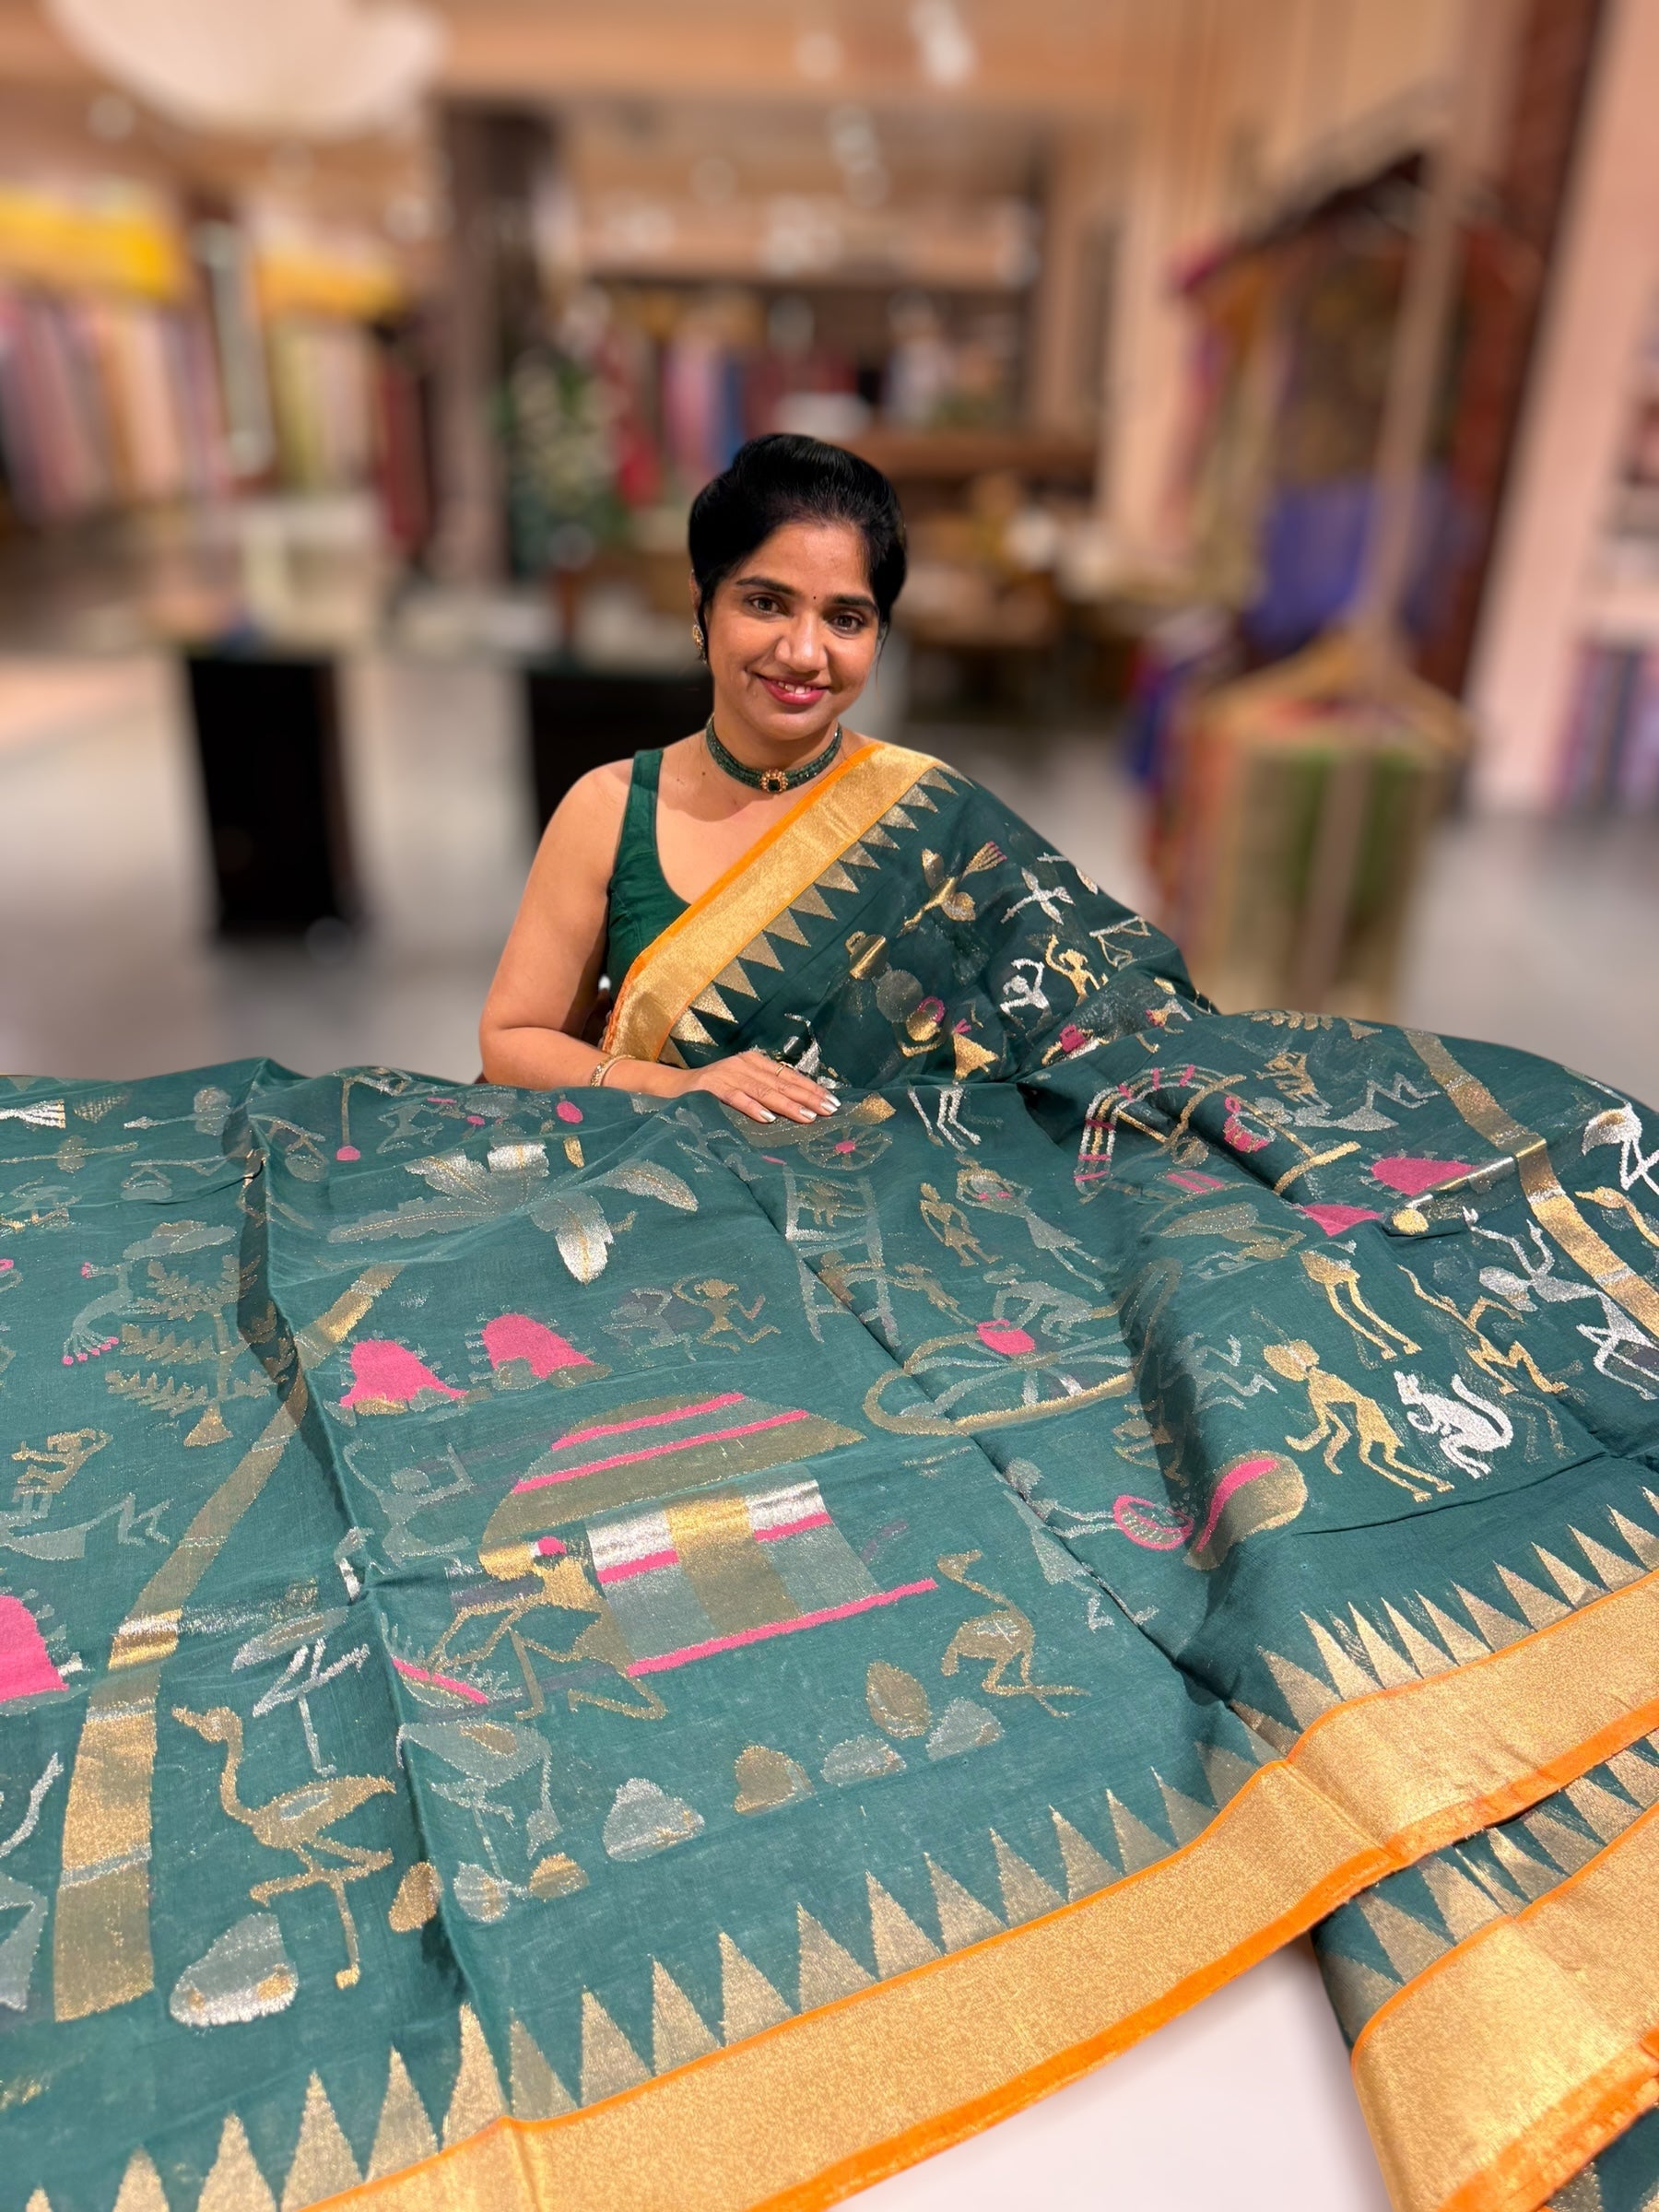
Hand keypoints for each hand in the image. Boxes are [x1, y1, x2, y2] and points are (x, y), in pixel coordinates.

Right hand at [676, 1051, 838, 1124]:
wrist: (672, 1088)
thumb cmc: (712, 1092)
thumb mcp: (741, 1086)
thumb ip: (765, 1091)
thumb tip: (800, 1107)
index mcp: (754, 1062)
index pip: (788, 1076)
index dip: (811, 1088)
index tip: (833, 1102)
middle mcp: (743, 1065)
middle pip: (781, 1082)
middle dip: (808, 1097)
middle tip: (829, 1109)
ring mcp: (726, 1075)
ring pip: (763, 1091)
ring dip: (787, 1104)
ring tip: (808, 1117)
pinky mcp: (710, 1087)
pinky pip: (735, 1098)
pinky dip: (752, 1108)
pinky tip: (769, 1118)